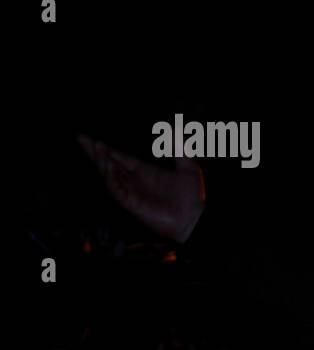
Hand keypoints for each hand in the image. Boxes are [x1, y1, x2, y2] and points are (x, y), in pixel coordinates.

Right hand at [78, 135, 205, 241]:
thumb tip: (174, 131)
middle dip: (95, 152)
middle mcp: (135, 181)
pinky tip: (108, 166)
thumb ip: (180, 150)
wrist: (196, 218)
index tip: (94, 139)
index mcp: (145, 172)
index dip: (108, 149)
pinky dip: (111, 178)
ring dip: (101, 161)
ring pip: (109, 175)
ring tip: (96, 148)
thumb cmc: (194, 197)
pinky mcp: (132, 204)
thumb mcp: (188, 168)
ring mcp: (132, 193)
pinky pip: (116, 190)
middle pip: (109, 164)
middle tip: (81, 138)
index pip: (121, 158)